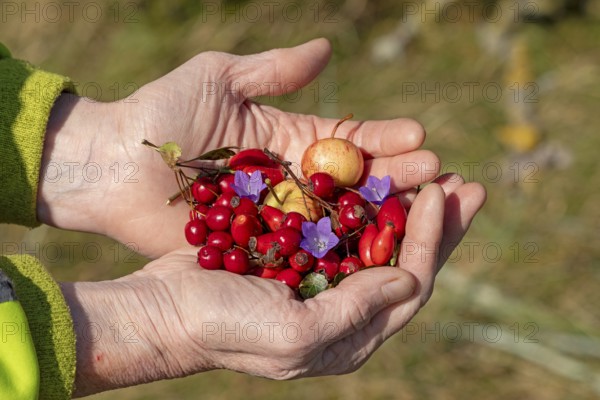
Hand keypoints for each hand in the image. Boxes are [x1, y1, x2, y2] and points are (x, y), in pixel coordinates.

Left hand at [38, 38, 438, 258]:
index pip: (347, 140)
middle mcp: (291, 181)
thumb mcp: (219, 77)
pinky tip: (376, 253)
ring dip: (380, 217)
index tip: (420, 137)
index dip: (383, 139)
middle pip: (354, 182)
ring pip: (338, 219)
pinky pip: (305, 250)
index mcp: (287, 139)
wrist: (113, 163)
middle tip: (439, 176)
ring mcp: (277, 217)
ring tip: (424, 212)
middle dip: (397, 179)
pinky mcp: (258, 247)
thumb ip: (274, 70)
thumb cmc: (163, 114)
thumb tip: (328, 49)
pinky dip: (339, 251)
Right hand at [61, 177, 484, 396]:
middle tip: (466, 184)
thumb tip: (411, 283)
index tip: (439, 193)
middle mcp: (344, 309)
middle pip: (406, 261)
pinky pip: (345, 225)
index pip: (409, 285)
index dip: (430, 239)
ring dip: (407, 206)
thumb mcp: (292, 332)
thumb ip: (355, 313)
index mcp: (350, 335)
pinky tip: (379, 175)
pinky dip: (366, 201)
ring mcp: (322, 280)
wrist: (165, 309)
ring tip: (434, 172)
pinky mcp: (298, 255)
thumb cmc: (223, 325)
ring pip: (380, 240)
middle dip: (438, 224)